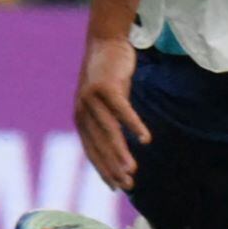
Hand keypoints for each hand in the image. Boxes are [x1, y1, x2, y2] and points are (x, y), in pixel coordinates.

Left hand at [74, 34, 150, 191]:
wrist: (105, 41)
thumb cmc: (109, 74)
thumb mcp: (104, 100)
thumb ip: (107, 119)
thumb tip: (119, 141)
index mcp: (81, 118)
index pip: (92, 151)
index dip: (103, 170)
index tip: (118, 187)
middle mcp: (83, 112)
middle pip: (99, 146)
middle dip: (113, 168)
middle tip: (128, 185)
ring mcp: (93, 99)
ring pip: (109, 133)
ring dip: (121, 153)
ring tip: (133, 170)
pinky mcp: (107, 87)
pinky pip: (122, 111)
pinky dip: (134, 126)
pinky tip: (146, 139)